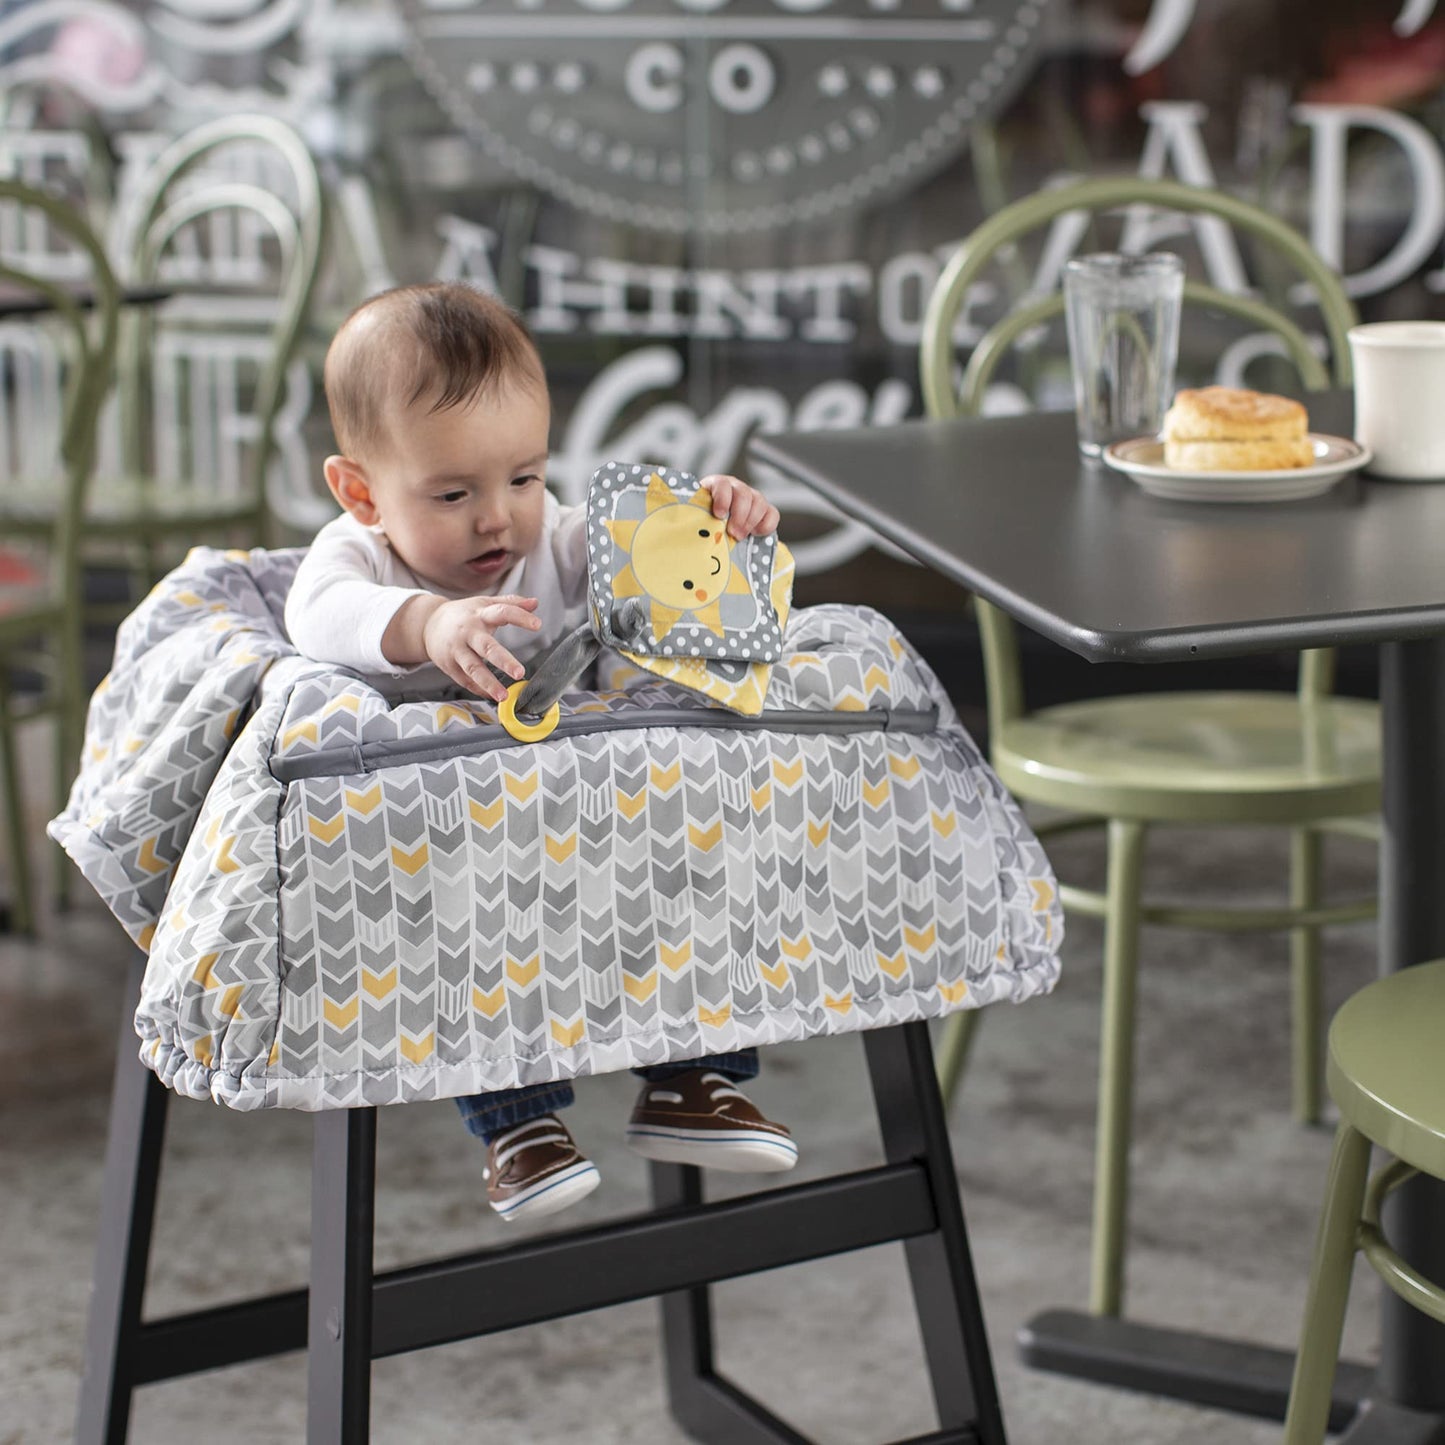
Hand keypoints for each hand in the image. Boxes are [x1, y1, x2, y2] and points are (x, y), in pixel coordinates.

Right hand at [421, 594, 540, 700]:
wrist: (429, 624)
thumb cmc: (464, 615)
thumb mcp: (485, 604)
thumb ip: (511, 603)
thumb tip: (535, 603)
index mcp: (480, 614)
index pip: (502, 612)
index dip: (520, 617)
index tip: (537, 625)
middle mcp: (468, 632)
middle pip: (486, 647)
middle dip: (503, 660)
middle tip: (520, 672)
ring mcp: (457, 650)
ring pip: (473, 668)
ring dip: (489, 683)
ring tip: (504, 695)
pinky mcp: (449, 665)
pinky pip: (465, 680)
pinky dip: (479, 689)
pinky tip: (492, 696)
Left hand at [701, 473, 779, 538]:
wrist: (716, 529)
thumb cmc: (703, 523)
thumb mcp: (697, 516)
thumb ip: (696, 518)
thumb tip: (687, 528)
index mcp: (716, 485)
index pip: (722, 484)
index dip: (722, 498)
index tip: (719, 515)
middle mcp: (736, 488)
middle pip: (743, 494)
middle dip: (739, 515)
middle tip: (733, 533)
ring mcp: (752, 497)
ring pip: (759, 502)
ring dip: (751, 521)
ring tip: (740, 536)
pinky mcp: (764, 510)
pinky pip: (773, 514)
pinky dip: (767, 525)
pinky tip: (756, 534)